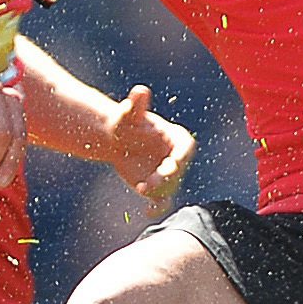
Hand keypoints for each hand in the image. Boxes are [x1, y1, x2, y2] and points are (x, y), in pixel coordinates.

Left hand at [102, 84, 194, 213]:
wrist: (117, 140)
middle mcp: (177, 158)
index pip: (185, 151)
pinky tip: (146, 212)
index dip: (180, 160)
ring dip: (157, 192)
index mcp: (177, 139)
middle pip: (177, 172)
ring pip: (169, 188)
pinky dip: (157, 208)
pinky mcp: (158, 188)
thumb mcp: (130, 114)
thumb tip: (140, 91)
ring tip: (141, 187)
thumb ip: (136, 105)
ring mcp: (169, 174)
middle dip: (164, 179)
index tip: (169, 166)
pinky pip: (162, 201)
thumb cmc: (127, 123)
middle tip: (146, 184)